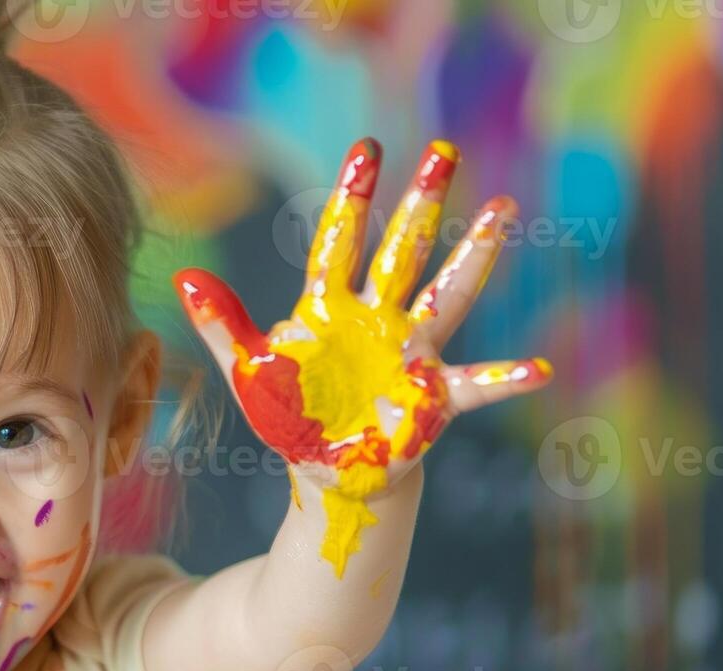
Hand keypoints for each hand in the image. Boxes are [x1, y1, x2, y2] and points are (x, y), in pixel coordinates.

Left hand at [174, 138, 550, 576]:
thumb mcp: (246, 372)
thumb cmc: (289, 414)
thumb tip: (184, 278)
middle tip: (444, 151)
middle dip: (422, 204)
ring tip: (502, 210)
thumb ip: (220, 326)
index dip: (353, 198)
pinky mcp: (433, 399)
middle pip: (402, 252)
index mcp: (331, 309)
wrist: (326, 470)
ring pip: (448, 295)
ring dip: (474, 256)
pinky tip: (538, 368)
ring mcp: (411, 354)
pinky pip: (475, 385)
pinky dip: (506, 378)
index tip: (368, 148)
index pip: (340, 242)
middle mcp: (379, 319)